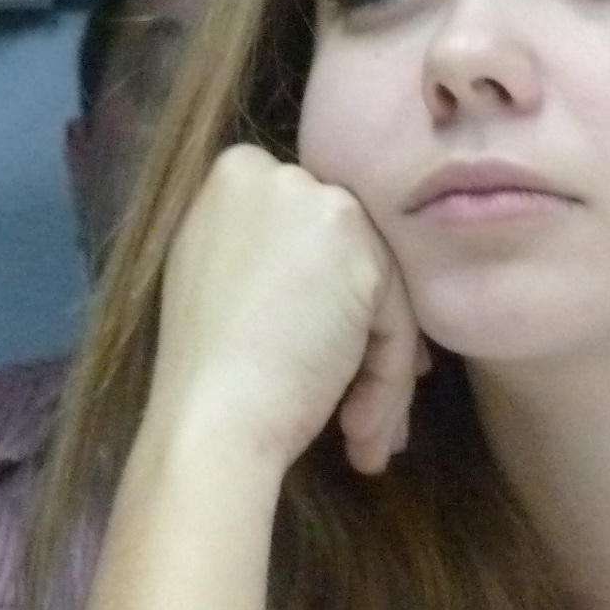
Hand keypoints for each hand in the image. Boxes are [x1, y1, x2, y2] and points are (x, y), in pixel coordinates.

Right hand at [145, 144, 426, 478]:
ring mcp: (317, 200)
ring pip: (381, 292)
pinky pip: (399, 318)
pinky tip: (358, 433)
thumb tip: (343, 271)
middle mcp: (276, 173)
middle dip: (365, 338)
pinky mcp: (358, 245)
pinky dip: (388, 380)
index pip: (312, 235)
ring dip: (380, 373)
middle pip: (352, 259)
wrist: (209, 422)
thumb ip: (275, 249)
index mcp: (234, 176)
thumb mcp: (225, 278)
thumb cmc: (210, 373)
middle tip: (363, 409)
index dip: (328, 302)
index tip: (327, 358)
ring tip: (362, 436)